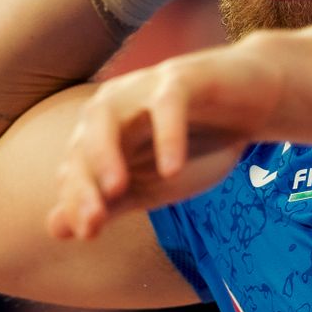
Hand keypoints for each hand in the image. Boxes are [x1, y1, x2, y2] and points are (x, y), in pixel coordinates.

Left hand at [47, 44, 282, 239]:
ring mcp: (145, 87)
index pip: (76, 166)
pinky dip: (167, 135)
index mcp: (102, 131)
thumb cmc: (202, 141)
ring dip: (106, 151)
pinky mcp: (184, 77)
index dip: (75, 200)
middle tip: (94, 220)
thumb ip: (107, 203)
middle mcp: (115, 104)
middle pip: (83, 140)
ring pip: (107, 112)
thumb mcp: (153, 183)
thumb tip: (54, 230)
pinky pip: (167, 103)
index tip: (86, 235)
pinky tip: (172, 169)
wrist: (257, 99)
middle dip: (82, 181)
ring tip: (116, 190)